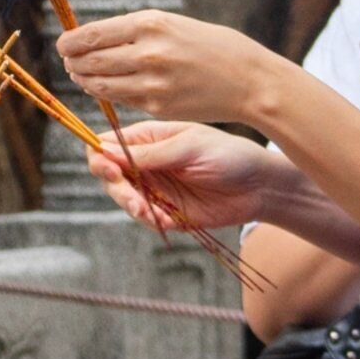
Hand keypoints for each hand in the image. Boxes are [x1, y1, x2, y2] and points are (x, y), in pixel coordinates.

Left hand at [56, 9, 293, 126]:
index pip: (91, 34)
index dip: (69, 42)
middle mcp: (146, 52)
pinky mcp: (156, 106)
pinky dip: (107, 94)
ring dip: (85, 79)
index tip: (62, 45)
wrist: (249, 80)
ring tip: (82, 75)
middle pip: (89, 60)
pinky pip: (119, 100)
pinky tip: (106, 88)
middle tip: (69, 62)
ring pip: (99, 83)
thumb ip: (135, 31)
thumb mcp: (174, 25)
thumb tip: (94, 39)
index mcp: (150, 23)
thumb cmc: (212, 47)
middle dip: (73, 62)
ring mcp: (150, 82)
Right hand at [84, 120, 287, 231]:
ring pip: (124, 199)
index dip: (100, 157)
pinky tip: (164, 219)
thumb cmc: (228, 155)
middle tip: (133, 199)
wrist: (260, 186)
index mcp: (148, 138)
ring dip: (131, 206)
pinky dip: (150, 220)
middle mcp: (146, 163)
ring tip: (150, 211)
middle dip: (116, 188)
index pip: (107, 145)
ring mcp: (155, 188)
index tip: (110, 170)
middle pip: (109, 175)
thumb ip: (149, 153)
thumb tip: (105, 151)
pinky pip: (146, 218)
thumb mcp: (188, 148)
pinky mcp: (166, 211)